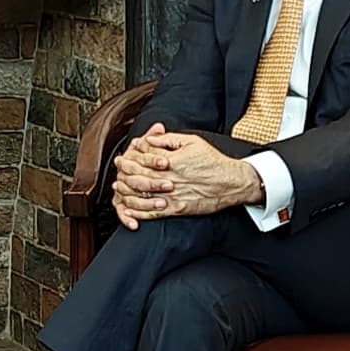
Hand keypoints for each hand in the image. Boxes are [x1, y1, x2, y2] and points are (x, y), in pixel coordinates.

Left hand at [118, 133, 262, 220]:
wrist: (231, 182)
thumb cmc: (213, 161)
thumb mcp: (192, 142)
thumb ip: (169, 139)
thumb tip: (151, 138)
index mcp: (172, 161)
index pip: (143, 158)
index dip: (130, 157)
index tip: (123, 155)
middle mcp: (170, 179)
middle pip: (139, 176)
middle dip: (125, 173)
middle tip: (118, 170)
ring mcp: (173, 195)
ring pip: (143, 195)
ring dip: (128, 193)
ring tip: (119, 188)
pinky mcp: (178, 209)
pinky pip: (154, 212)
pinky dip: (139, 212)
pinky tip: (131, 210)